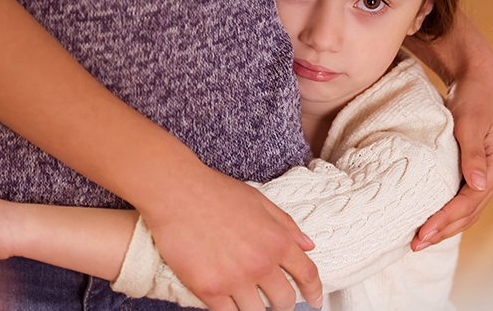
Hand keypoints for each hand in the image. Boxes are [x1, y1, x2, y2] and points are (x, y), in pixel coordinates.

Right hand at [138, 163, 322, 310]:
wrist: (177, 192)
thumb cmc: (216, 192)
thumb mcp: (260, 201)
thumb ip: (286, 225)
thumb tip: (308, 244)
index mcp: (277, 241)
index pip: (307, 274)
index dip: (315, 291)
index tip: (315, 301)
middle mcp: (261, 263)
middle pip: (284, 300)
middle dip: (283, 304)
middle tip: (276, 303)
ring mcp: (235, 279)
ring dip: (255, 309)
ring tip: (249, 301)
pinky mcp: (209, 289)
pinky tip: (228, 305)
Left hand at [404, 12, 492, 250]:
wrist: (477, 80)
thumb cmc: (472, 99)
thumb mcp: (470, 124)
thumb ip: (473, 155)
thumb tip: (477, 185)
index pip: (468, 204)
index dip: (445, 220)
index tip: (422, 232)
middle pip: (468, 214)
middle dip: (442, 230)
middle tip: (415, 244)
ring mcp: (486, 176)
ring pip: (466, 212)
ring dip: (445, 226)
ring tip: (420, 239)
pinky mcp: (475, 172)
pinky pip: (463, 201)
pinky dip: (448, 213)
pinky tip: (431, 219)